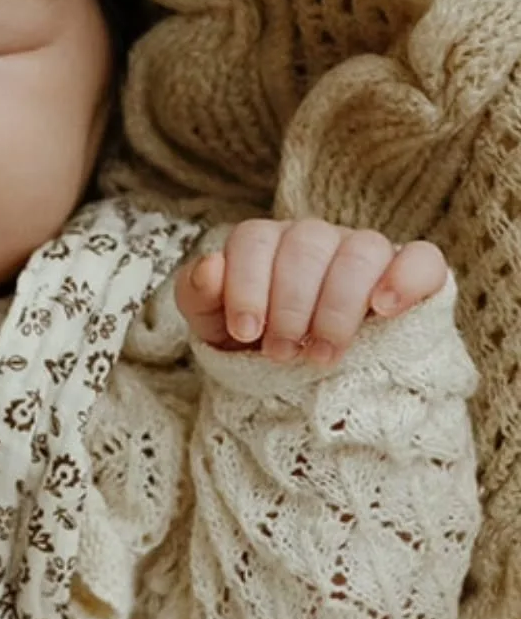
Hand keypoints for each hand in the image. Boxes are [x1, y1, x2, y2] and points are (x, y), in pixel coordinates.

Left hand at [176, 218, 448, 364]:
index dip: (247, 283)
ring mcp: (363, 253)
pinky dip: (405, 278)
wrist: (297, 381)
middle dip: (290, 305)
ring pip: (361, 250)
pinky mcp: (409, 275)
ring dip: (338, 305)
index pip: (255, 238)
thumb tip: (209, 266)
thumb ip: (198, 295)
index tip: (244, 331)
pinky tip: (384, 309)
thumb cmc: (254, 345)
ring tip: (322, 354)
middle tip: (281, 352)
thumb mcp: (213, 326)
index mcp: (266, 244)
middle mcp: (315, 240)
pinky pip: (421, 259)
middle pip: (307, 244)